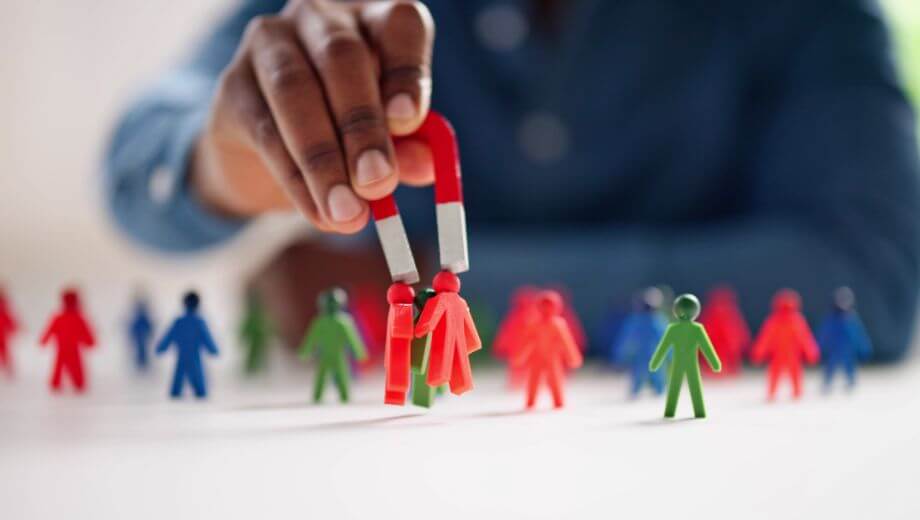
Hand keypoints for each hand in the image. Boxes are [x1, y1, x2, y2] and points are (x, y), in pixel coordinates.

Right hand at [191, 0, 435, 232]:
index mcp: (372, 21)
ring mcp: (269, 45)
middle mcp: (319, 19)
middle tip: (378, 182)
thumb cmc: (343, 131)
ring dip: (324, 159)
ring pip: (295, 91)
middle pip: (341, 57)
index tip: (409, 122)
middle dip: (362, 126)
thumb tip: (427, 166)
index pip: (398, 25)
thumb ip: (409, 148)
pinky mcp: (232, 86)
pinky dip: (296, 180)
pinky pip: (265, 132)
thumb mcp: (385, 139)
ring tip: (348, 213)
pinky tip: (319, 213)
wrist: (266, 151)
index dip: (407, 70)